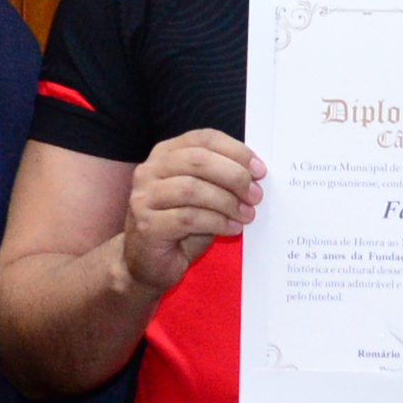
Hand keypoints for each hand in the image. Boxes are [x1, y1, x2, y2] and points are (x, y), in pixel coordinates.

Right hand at [120, 130, 263, 297]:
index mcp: (165, 154)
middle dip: (234, 176)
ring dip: (227, 202)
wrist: (148, 263)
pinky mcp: (146, 225)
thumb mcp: (203, 196)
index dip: (236, 151)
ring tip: (246, 215)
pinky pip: (188, 218)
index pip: (204, 138)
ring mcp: (143, 197)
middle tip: (255, 195)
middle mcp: (149, 170)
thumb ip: (221, 180)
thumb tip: (256, 174)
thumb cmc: (181, 227)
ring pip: (192, 189)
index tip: (259, 170)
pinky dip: (217, 222)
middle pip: (198, 160)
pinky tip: (232, 228)